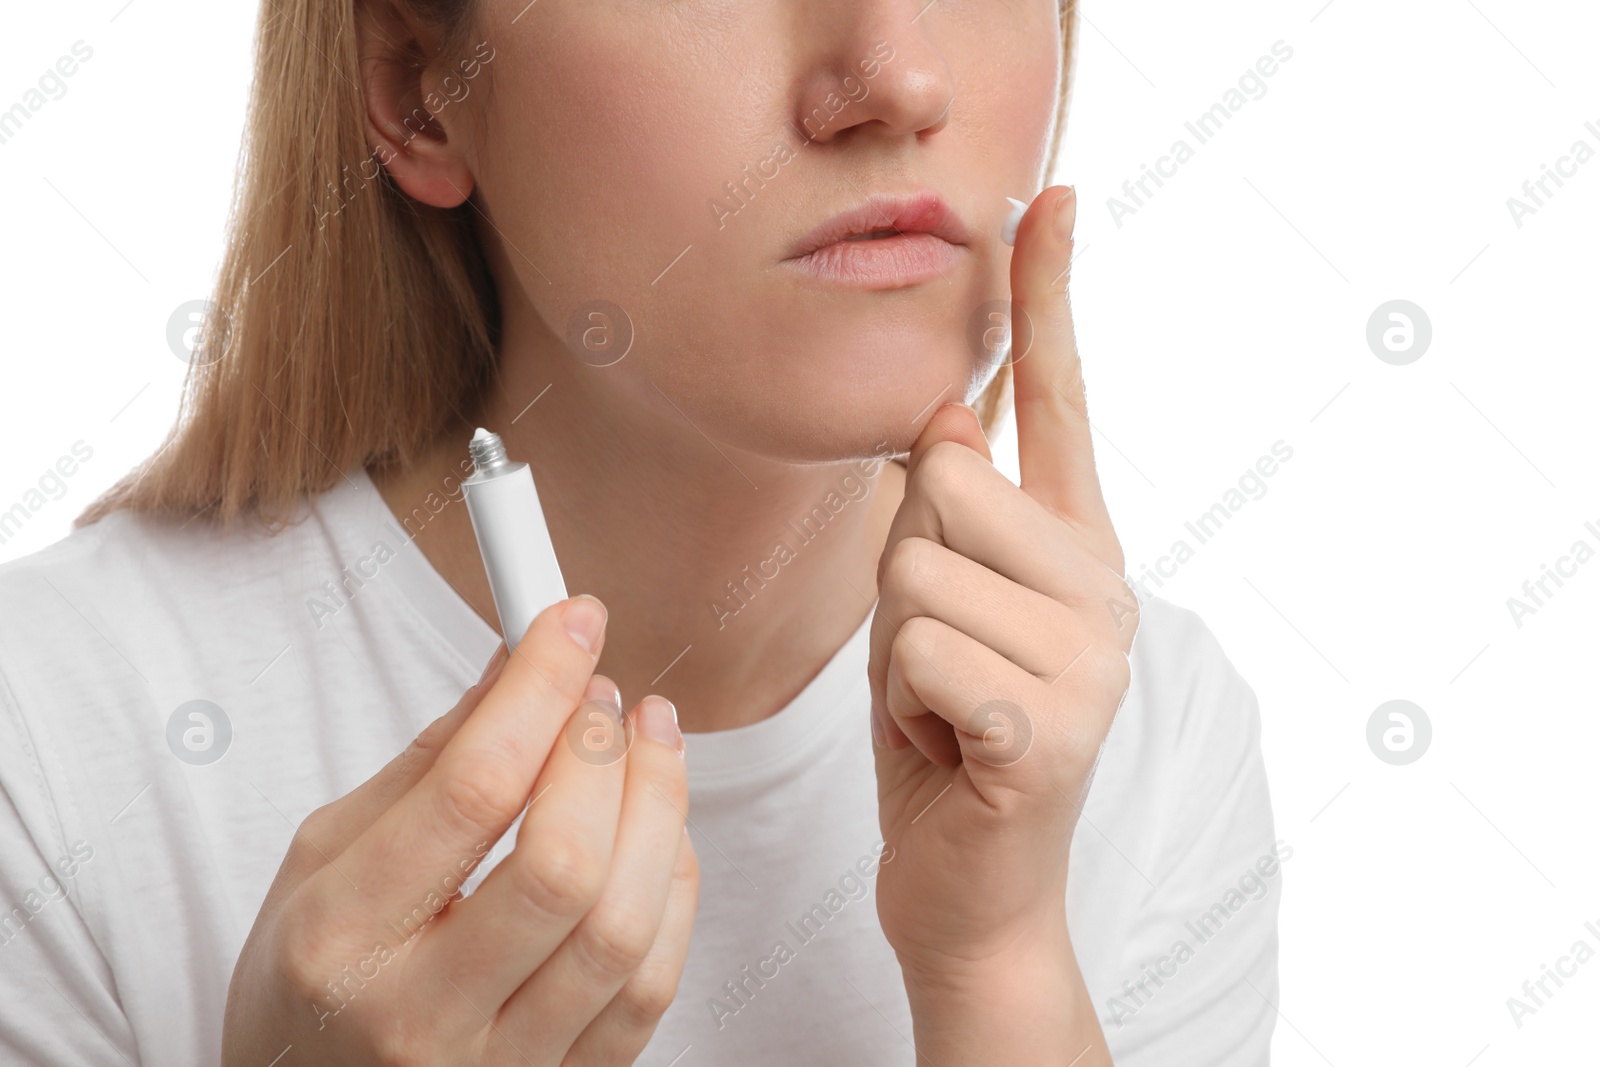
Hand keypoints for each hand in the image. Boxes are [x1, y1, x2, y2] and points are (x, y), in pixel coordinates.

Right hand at [222, 595, 699, 1066]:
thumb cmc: (309, 978)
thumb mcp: (322, 859)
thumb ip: (426, 764)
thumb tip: (518, 669)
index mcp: (341, 939)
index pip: (471, 791)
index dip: (539, 688)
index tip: (571, 623)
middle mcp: (420, 1018)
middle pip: (564, 865)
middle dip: (605, 751)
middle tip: (607, 694)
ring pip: (624, 930)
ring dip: (659, 807)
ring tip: (651, 740)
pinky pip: (651, 985)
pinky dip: (672, 887)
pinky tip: (656, 831)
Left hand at [868, 187, 1134, 1055]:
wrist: (975, 886)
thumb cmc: (947, 735)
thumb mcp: (939, 604)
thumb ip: (956, 513)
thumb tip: (949, 422)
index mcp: (1076, 546)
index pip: (1059, 398)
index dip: (1049, 294)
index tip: (1051, 197)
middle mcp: (1102, 586)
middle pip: (942, 482)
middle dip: (904, 570)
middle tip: (937, 655)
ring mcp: (1090, 659)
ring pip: (914, 569)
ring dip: (895, 648)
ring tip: (940, 704)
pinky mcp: (1051, 728)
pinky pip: (920, 655)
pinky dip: (904, 709)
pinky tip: (947, 751)